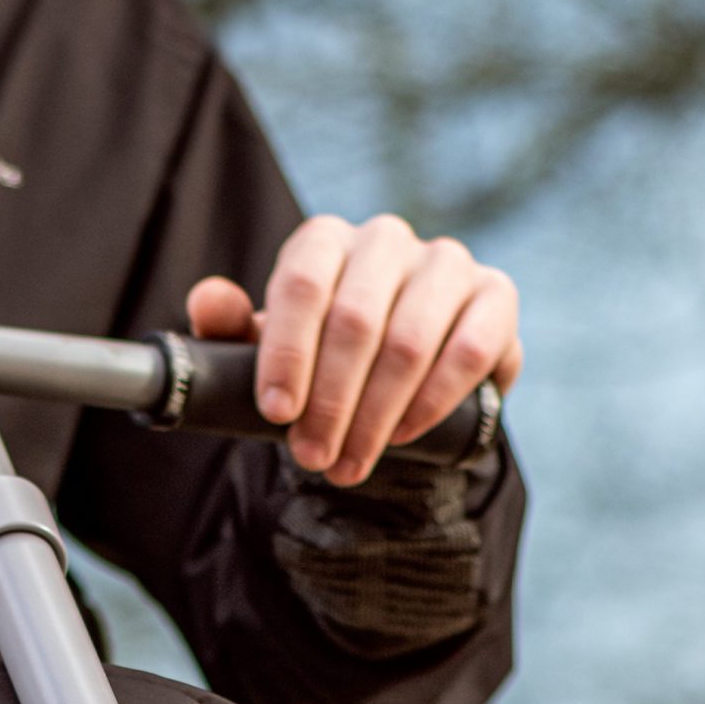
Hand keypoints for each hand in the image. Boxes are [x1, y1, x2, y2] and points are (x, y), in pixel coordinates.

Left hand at [185, 214, 522, 485]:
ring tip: (350, 463)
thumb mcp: (262, 346)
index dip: (287, 354)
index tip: (277, 414)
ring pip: (410, 342)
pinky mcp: (495, 295)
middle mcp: (386, 239)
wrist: (392, 369)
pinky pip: (468, 350)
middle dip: (331, 402)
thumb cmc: (317, 353)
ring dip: (376, 414)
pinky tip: (403, 435)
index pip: (303, 284)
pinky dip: (432, 401)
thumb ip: (228, 327)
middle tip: (313, 457)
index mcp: (324, 240)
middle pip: (356, 320)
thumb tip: (209, 299)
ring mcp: (446, 263)